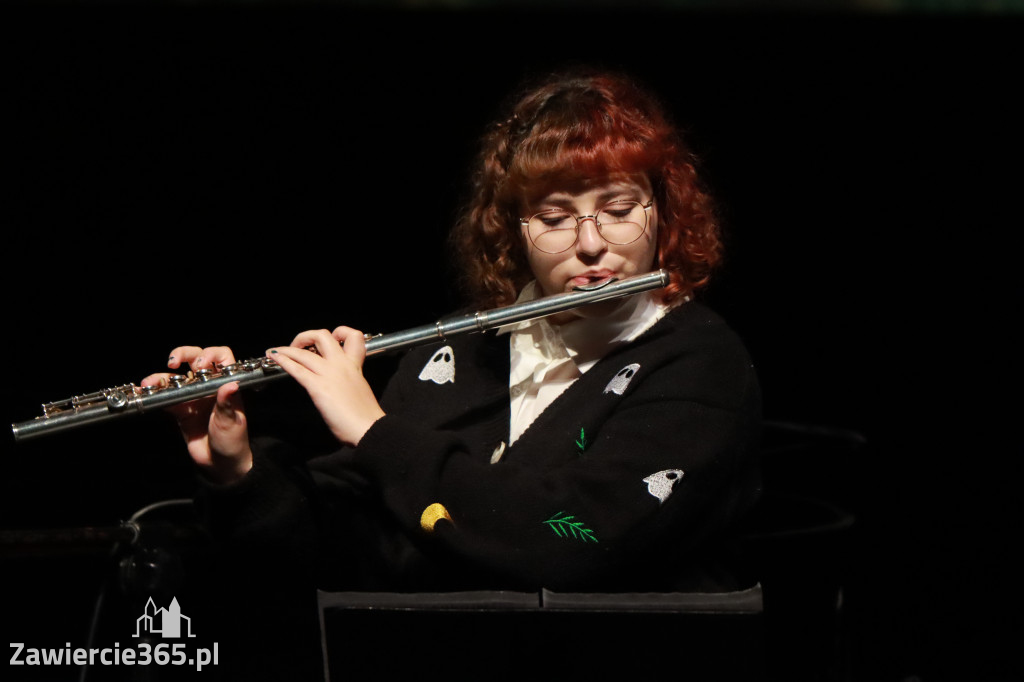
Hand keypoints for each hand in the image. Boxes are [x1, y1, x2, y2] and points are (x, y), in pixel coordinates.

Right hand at [141, 345, 252, 483]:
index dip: (211, 355)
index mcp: (225, 384)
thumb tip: (231, 385)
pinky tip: (145, 390)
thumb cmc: (232, 441)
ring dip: (161, 375)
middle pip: (196, 358)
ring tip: (150, 382)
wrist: (220, 463)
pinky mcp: (180, 409)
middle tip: (173, 362)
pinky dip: (154, 392)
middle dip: (183, 354)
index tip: (201, 365)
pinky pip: (165, 396)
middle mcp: (209, 386)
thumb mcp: (231, 422)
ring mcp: (193, 396)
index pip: (222, 358)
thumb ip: (227, 404)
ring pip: (176, 376)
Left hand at [266, 327, 384, 446]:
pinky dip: (284, 361)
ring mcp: (329, 374)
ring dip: (287, 349)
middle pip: (323, 336)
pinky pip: (297, 369)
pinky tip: (275, 359)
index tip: (332, 338)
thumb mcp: (360, 390)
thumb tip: (338, 386)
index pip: (353, 336)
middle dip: (307, 336)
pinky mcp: (318, 387)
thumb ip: (348, 382)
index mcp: (354, 365)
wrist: (369, 428)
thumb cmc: (366, 416)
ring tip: (276, 351)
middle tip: (299, 345)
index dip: (340, 332)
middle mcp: (342, 364)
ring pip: (304, 353)